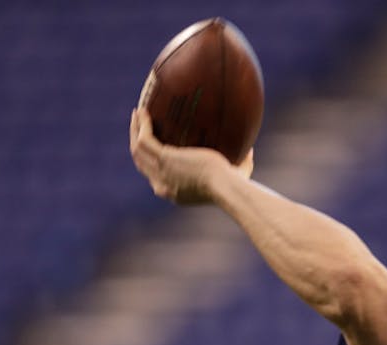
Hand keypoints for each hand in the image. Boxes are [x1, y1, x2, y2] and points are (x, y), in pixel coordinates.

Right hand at [129, 106, 253, 204]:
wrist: (226, 187)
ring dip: (135, 130)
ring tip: (138, 113)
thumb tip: (250, 150)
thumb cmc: (235, 186)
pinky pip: (145, 139)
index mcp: (174, 192)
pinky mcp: (163, 159)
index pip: (157, 177)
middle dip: (137, 144)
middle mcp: (162, 185)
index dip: (152, 162)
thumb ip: (241, 164)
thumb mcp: (236, 176)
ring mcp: (160, 172)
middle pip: (141, 163)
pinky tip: (144, 111)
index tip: (154, 146)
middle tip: (139, 126)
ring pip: (138, 150)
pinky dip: (142, 126)